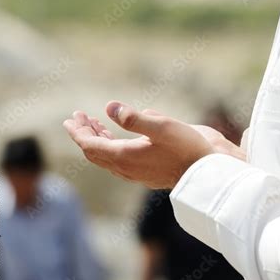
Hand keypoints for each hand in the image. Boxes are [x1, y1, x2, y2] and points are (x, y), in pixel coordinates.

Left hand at [62, 103, 243, 188]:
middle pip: (96, 152)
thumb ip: (134, 118)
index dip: (79, 132)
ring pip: (108, 157)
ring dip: (98, 139)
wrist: (208, 172)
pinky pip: (120, 159)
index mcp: (126, 157)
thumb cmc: (187, 147)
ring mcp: (137, 172)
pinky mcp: (147, 171)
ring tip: (93, 123)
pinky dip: (112, 145)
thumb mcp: (161, 126)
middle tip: (77, 117)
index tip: (71, 119)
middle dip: (85, 134)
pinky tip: (117, 135)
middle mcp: (127, 168)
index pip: (91, 146)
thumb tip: (110, 107)